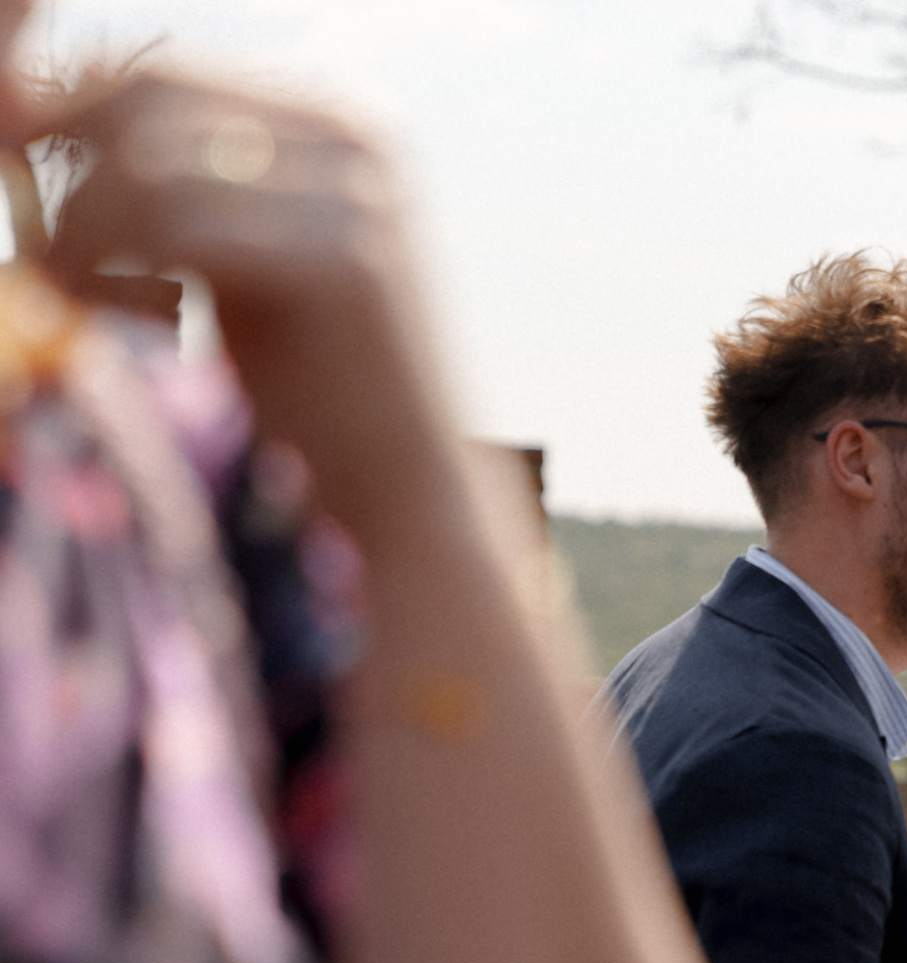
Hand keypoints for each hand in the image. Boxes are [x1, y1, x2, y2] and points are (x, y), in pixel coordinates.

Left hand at [41, 73, 442, 529]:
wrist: (403, 482)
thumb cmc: (310, 379)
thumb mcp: (234, 253)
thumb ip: (170, 178)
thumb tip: (35, 103)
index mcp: (337, 117)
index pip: (158, 72)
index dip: (66, 116)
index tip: (17, 173)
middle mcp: (357, 134)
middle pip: (144, 104)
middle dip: (70, 179)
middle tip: (50, 264)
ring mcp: (359, 193)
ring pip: (146, 166)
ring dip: (87, 238)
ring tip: (96, 306)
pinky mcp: (348, 259)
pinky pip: (175, 227)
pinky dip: (125, 277)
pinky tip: (152, 326)